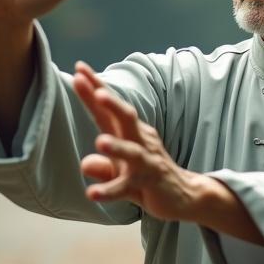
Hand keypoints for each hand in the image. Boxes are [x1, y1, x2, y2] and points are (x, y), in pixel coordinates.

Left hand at [72, 62, 203, 220]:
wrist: (184, 195)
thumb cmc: (147, 177)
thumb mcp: (120, 171)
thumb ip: (101, 166)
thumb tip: (86, 164)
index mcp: (130, 133)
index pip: (110, 109)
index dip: (96, 88)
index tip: (79, 68)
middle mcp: (140, 142)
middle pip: (127, 118)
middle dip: (112, 104)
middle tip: (97, 92)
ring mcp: (146, 163)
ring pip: (132, 152)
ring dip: (116, 146)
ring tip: (100, 142)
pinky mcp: (150, 184)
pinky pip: (127, 188)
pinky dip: (110, 191)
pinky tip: (92, 194)